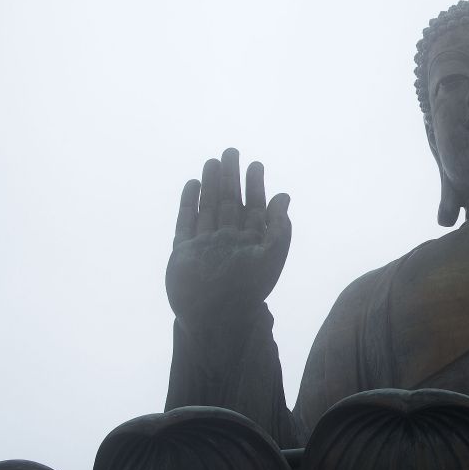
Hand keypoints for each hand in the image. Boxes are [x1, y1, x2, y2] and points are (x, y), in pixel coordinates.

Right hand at [166, 148, 290, 328]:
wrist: (214, 317)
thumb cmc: (247, 289)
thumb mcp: (271, 256)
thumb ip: (279, 227)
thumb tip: (284, 196)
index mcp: (251, 244)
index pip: (255, 208)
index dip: (256, 186)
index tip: (255, 164)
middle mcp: (228, 242)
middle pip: (230, 203)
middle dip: (231, 178)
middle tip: (232, 152)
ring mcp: (205, 246)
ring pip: (208, 208)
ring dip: (210, 185)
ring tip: (212, 162)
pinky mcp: (184, 252)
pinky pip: (186, 222)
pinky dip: (189, 203)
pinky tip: (193, 184)